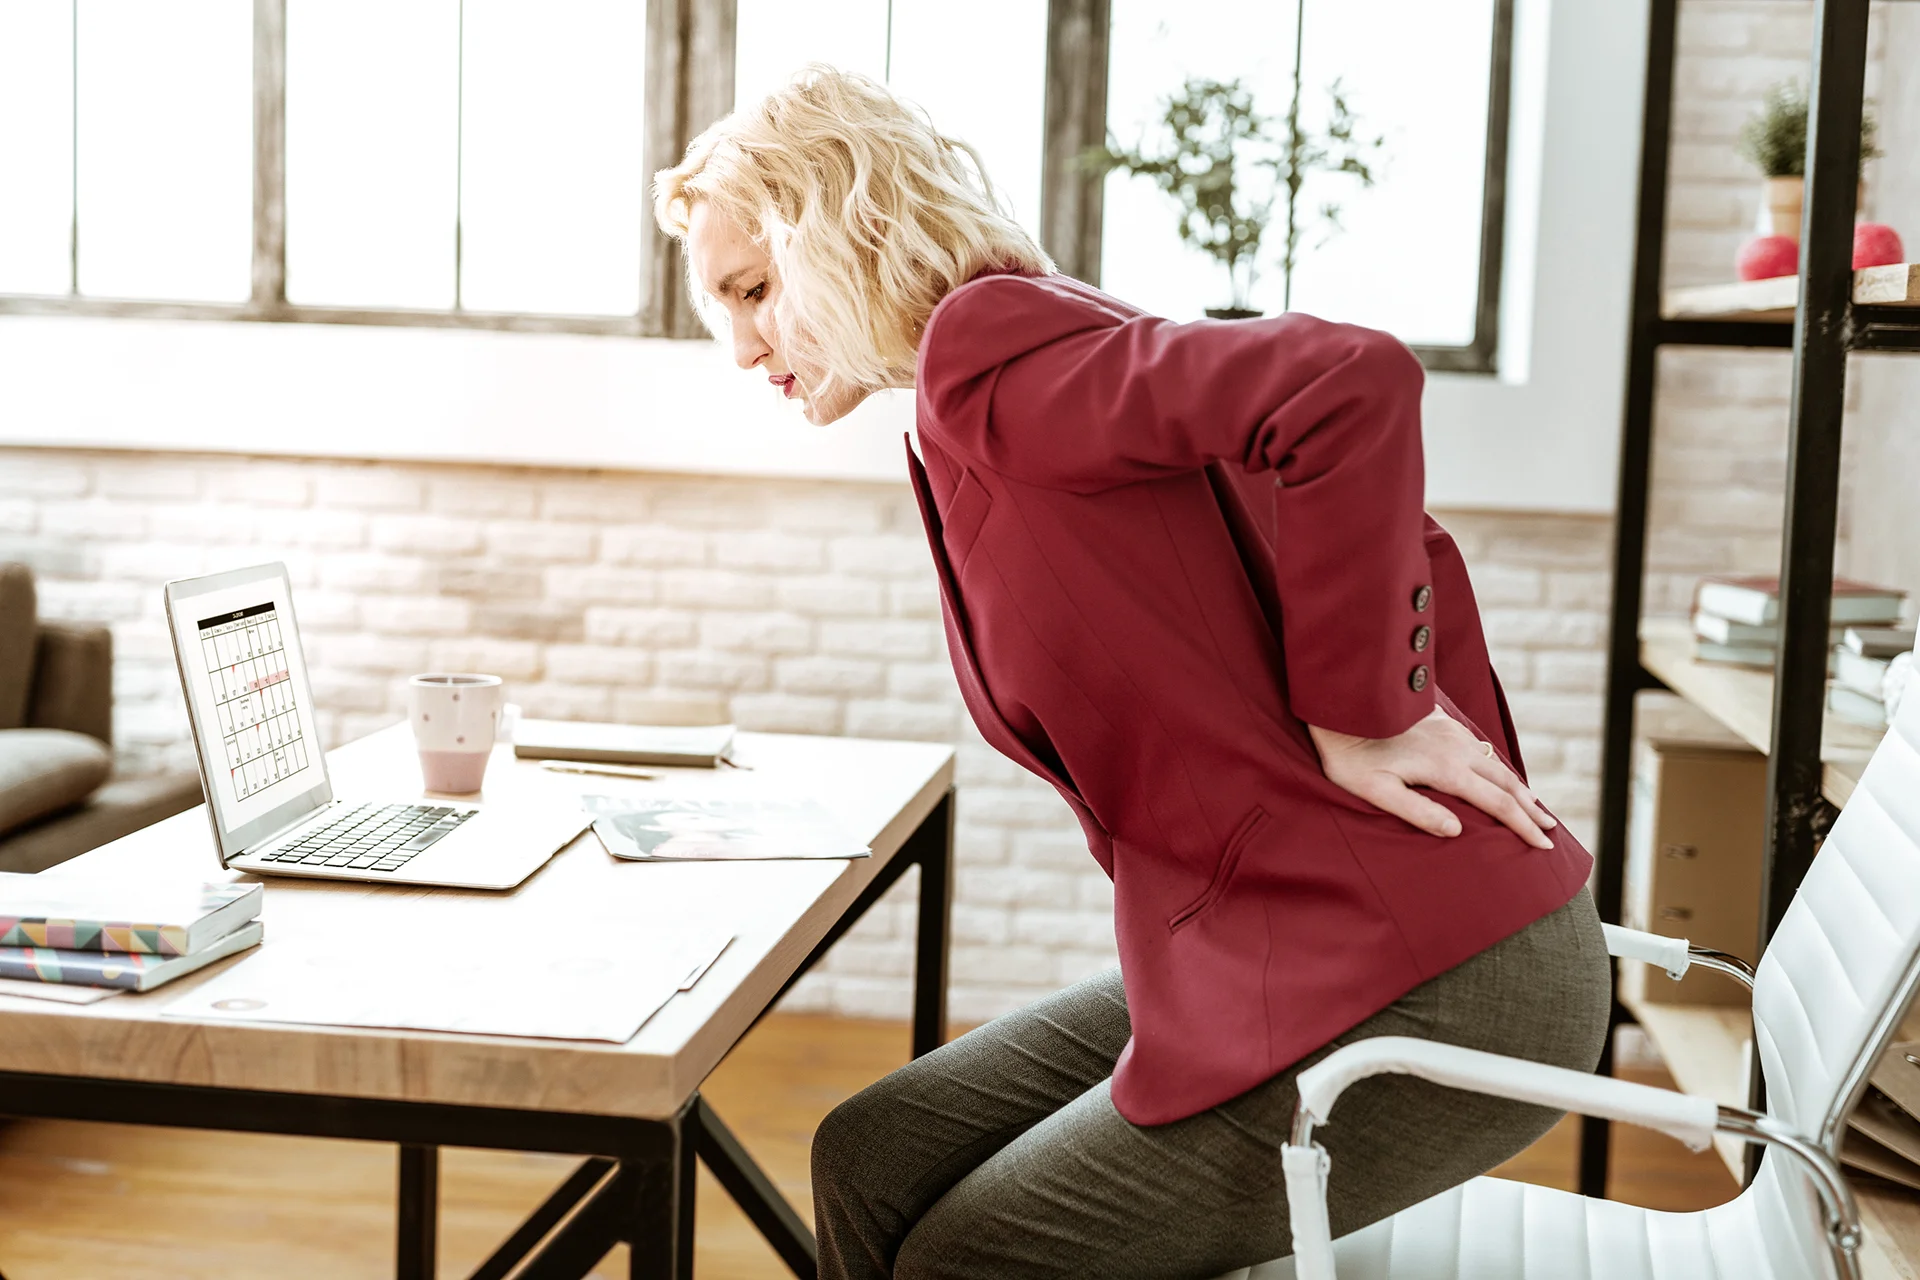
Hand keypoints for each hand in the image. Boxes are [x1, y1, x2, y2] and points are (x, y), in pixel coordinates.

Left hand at [1307, 707, 1557, 848]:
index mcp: (1446, 769)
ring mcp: (1451, 732)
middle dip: (1532, 810)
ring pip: (1496, 764)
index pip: (1498, 804)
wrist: (1341, 702)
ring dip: (1518, 787)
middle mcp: (1457, 748)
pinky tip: (1495, 773)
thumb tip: (1457, 831)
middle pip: (1506, 783)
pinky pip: (1480, 748)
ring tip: (1534, 806)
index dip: (1524, 828)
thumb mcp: (1374, 790)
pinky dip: (1498, 767)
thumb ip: (1416, 811)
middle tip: (1552, 830)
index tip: (1545, 847)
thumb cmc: (1349, 755)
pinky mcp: (1441, 722)